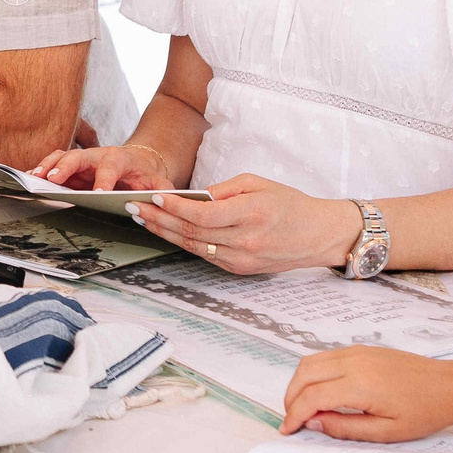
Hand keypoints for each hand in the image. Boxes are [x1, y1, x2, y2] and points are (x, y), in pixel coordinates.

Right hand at [30, 143, 169, 191]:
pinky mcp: (73, 167)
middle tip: (53, 179)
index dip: (103, 180)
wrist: (137, 162)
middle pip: (79, 156)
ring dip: (49, 166)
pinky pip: (55, 164)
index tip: (97, 194)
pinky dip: (43, 169)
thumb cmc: (144, 174)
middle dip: (66, 167)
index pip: (110, 167)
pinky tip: (32, 177)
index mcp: (120, 158)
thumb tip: (163, 201)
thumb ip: (161, 191)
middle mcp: (98, 155)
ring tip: (36, 177)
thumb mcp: (158, 183)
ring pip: (63, 156)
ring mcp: (84, 160)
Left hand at [124, 173, 358, 273]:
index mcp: (251, 215)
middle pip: (192, 233)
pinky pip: (206, 256)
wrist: (318, 235)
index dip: (175, 207)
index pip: (202, 215)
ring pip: (194, 247)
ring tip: (144, 220)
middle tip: (134, 208)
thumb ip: (224, 190)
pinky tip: (168, 232)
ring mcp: (242, 259)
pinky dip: (185, 243)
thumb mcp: (258, 183)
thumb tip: (194, 196)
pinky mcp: (240, 269)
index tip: (155, 196)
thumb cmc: (289, 203)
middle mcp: (245, 241)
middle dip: (159, 220)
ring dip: (165, 233)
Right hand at [279, 347, 452, 441]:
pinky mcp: (362, 349)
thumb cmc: (424, 412)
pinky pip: (326, 357)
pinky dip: (314, 374)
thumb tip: (312, 424)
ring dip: (299, 384)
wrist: (450, 386)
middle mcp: (354, 361)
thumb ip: (344, 428)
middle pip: (304, 374)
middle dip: (291, 398)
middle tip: (292, 420)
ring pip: (311, 361)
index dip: (294, 414)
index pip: (312, 397)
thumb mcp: (385, 432)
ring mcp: (357, 351)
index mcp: (360, 384)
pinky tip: (321, 393)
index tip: (287, 430)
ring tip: (303, 408)